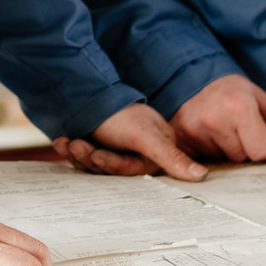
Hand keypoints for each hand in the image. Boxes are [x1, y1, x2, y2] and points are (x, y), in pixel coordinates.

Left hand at [52, 101, 206, 179]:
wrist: (85, 89)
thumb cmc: (118, 113)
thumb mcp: (145, 137)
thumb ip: (171, 158)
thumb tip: (202, 176)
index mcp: (155, 147)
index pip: (133, 169)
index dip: (112, 164)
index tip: (96, 155)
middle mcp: (137, 148)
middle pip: (112, 168)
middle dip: (91, 157)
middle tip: (77, 144)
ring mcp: (117, 145)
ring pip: (95, 164)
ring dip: (79, 153)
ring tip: (68, 141)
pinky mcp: (99, 143)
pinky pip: (84, 157)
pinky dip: (72, 150)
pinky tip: (62, 141)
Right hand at [170, 72, 265, 162]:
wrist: (192, 78)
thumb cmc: (230, 91)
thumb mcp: (260, 98)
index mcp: (239, 108)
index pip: (261, 152)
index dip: (262, 147)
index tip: (256, 135)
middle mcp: (214, 119)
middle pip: (241, 158)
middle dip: (242, 148)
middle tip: (233, 128)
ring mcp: (194, 130)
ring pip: (221, 161)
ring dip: (223, 150)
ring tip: (218, 130)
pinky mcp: (180, 138)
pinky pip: (202, 160)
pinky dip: (206, 152)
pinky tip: (205, 136)